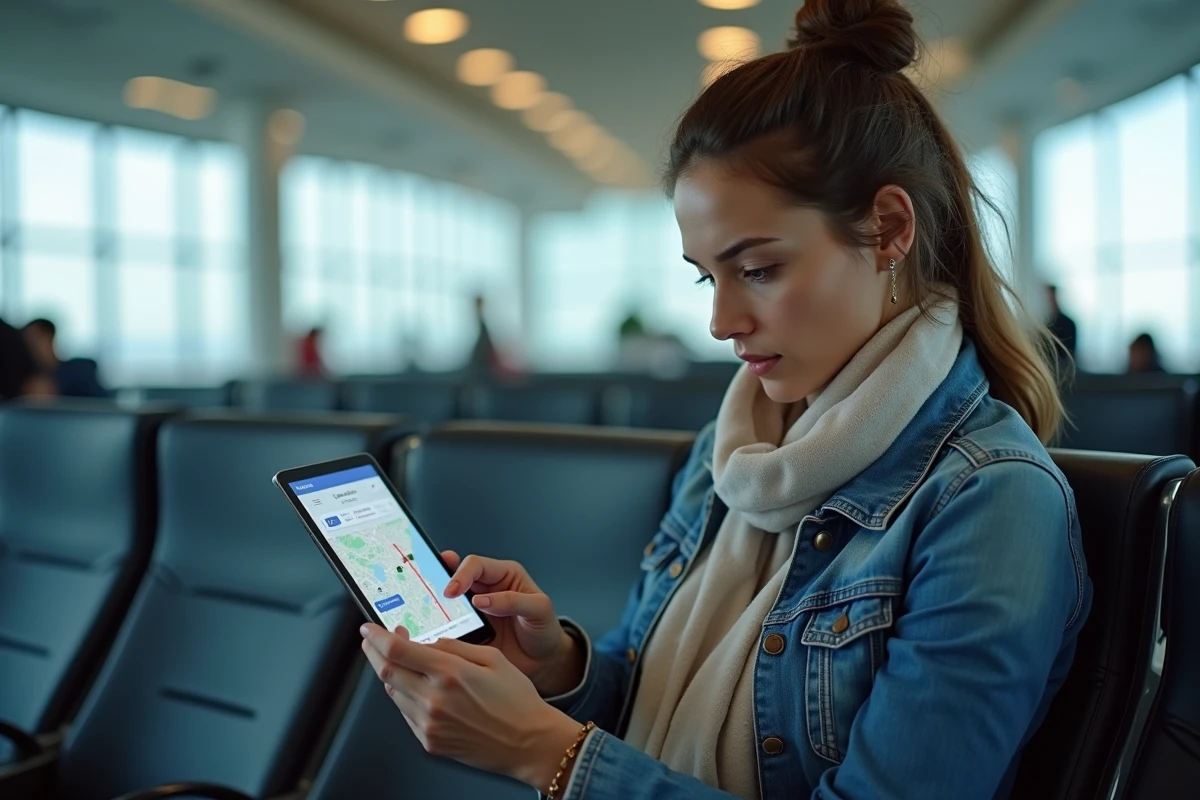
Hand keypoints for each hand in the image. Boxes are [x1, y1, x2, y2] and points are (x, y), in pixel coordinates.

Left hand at [360, 623, 581, 790]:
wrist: (529, 743)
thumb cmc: (517, 701)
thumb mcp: (492, 658)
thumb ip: (454, 647)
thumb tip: (427, 643)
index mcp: (450, 673)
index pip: (397, 650)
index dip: (377, 636)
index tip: (368, 628)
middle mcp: (434, 700)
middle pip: (386, 671)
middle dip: (374, 652)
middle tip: (371, 641)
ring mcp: (429, 724)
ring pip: (393, 693)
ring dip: (389, 674)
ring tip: (398, 662)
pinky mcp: (430, 741)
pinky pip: (406, 714)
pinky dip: (404, 696)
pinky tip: (416, 688)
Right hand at [441, 551, 582, 695]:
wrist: (544, 660)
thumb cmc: (544, 628)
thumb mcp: (538, 610)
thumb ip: (513, 601)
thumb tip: (480, 600)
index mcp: (503, 575)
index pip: (475, 565)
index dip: (461, 574)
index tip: (452, 591)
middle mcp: (485, 589)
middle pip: (455, 578)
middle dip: (439, 583)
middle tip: (430, 596)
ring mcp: (474, 611)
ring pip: (447, 601)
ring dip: (435, 605)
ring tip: (424, 612)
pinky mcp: (468, 631)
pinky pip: (448, 625)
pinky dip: (439, 628)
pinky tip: (431, 633)